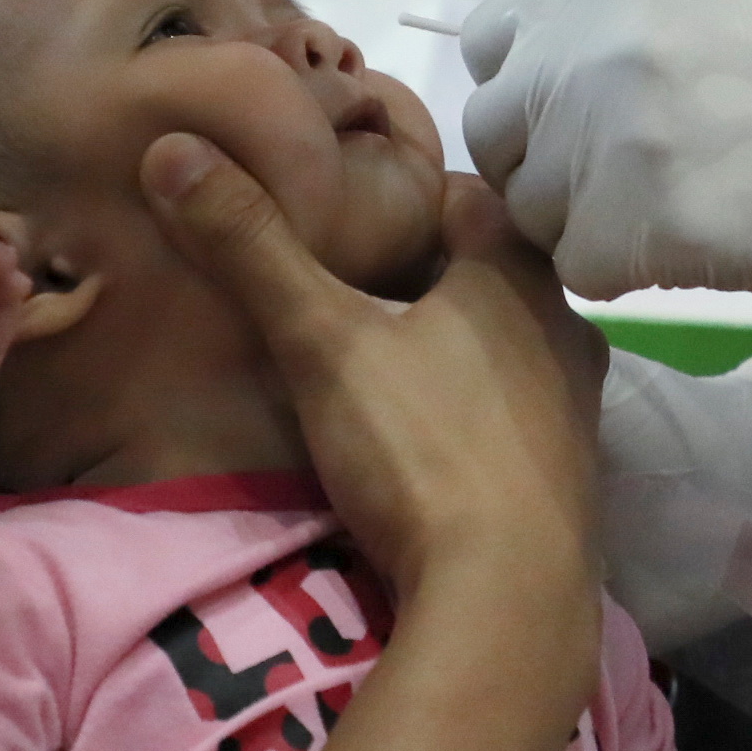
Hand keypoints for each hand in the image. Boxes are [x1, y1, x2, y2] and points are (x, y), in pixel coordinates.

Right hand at [139, 134, 604, 625]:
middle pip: (489, 273)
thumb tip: (172, 148)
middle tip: (347, 278)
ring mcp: (579, 407)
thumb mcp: (323, 342)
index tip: (345, 203)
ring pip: (508, 346)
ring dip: (454, 345)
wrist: (509, 602)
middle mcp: (566, 326)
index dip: (404, 191)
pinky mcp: (573, 478)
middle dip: (426, 270)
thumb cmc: (422, 450)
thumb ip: (254, 250)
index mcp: (519, 272)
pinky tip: (426, 438)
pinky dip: (473, 410)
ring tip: (380, 356)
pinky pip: (516, 414)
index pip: (466, 194)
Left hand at [460, 0, 751, 299]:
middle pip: (498, 136)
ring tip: (681, 216)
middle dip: (551, 167)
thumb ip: (626, 9)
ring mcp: (603, 135)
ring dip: (590, 227)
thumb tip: (559, 56)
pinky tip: (700, 249)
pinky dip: (629, 273)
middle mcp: (583, 44)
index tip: (588, 124)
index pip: (492, 46)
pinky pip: (582, 270)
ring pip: (534, 213)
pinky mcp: (636, 223)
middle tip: (636, 187)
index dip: (534, 94)